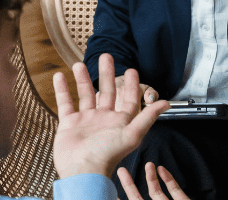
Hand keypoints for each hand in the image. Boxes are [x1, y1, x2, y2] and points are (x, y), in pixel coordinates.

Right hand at [52, 56, 169, 178]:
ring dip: (83, 79)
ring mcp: (86, 121)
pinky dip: (62, 90)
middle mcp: (103, 119)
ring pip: (85, 95)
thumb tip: (167, 103)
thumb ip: (148, 116)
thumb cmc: (108, 155)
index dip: (131, 85)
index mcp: (120, 121)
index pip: (128, 99)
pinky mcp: (69, 124)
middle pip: (106, 92)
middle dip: (107, 74)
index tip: (132, 70)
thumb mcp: (132, 133)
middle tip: (106, 56)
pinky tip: (60, 76)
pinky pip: (65, 103)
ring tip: (79, 64)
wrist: (83, 170)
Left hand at [118, 163, 189, 199]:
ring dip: (151, 177)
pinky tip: (161, 169)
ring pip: (156, 192)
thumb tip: (116, 198)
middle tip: (121, 170)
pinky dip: (168, 179)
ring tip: (148, 164)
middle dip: (129, 185)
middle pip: (138, 198)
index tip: (111, 191)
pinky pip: (174, 190)